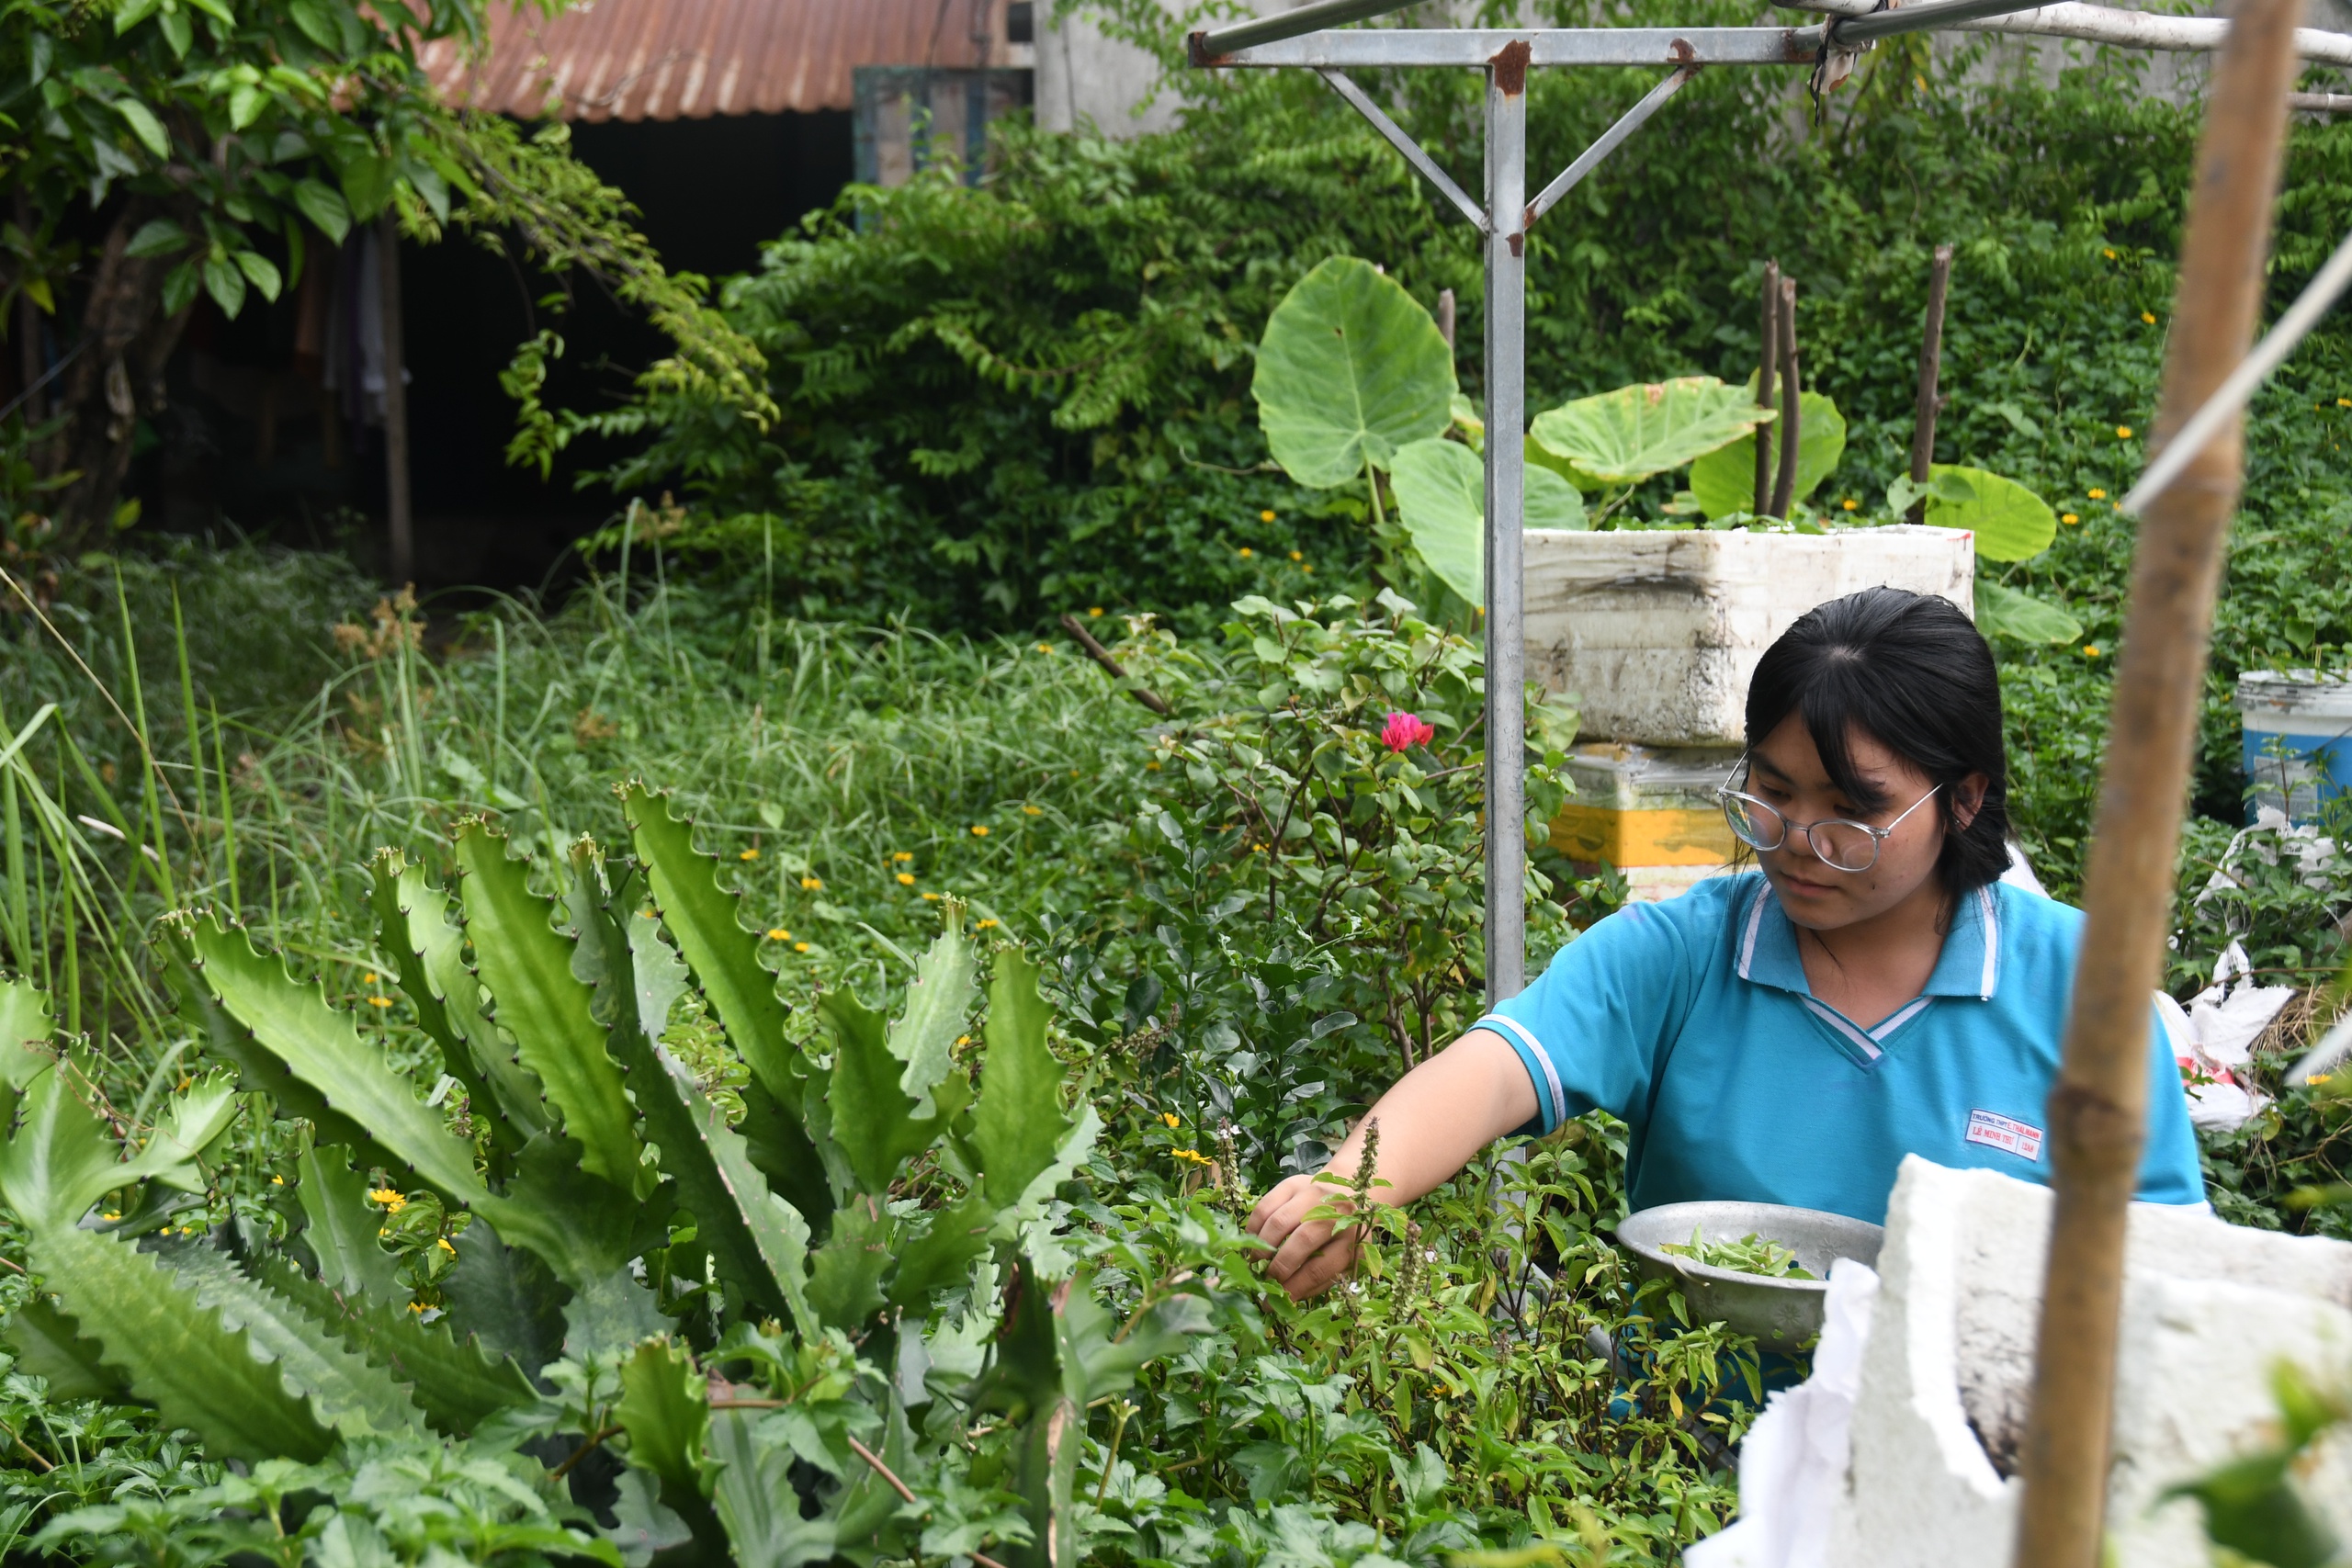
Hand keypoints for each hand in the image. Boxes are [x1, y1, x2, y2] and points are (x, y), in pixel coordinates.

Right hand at [1245, 1171, 1360, 1300]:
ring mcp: (1313, 1194)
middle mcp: (1335, 1213)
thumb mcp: (1343, 1260)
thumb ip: (1320, 1281)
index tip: (1274, 1303)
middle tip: (1264, 1281)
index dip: (1294, 1288)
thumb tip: (1286, 1299)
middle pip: (1303, 1241)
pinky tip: (1252, 1242)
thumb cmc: (1343, 1235)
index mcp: (1352, 1239)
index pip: (1320, 1268)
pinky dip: (1254, 1227)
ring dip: (1262, 1247)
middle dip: (1278, 1267)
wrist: (1348, 1191)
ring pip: (1279, 1221)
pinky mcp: (1292, 1183)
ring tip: (1254, 1263)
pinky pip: (1265, 1206)